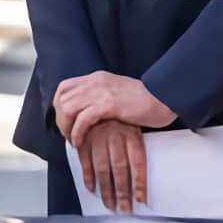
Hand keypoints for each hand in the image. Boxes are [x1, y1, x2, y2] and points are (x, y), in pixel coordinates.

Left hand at [54, 71, 174, 145]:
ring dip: (66, 127)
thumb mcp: (117, 93)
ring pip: (67, 108)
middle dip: (60, 120)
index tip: (65, 123)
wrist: (164, 98)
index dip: (58, 107)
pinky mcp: (109, 104)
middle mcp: (95, 82)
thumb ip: (101, 97)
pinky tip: (81, 143)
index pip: (64, 88)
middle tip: (68, 135)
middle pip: (62, 98)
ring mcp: (101, 91)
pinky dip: (77, 133)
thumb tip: (86, 112)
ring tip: (74, 141)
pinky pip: (82, 119)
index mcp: (96, 78)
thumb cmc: (145, 101)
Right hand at [77, 121, 147, 212]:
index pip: (137, 163)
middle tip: (124, 209)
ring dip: (106, 190)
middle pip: (120, 169)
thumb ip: (135, 149)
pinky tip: (92, 189)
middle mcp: (115, 136)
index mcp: (131, 134)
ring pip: (103, 168)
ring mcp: (98, 137)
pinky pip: (86, 161)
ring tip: (110, 204)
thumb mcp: (134, 127)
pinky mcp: (84, 139)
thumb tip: (141, 177)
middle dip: (122, 192)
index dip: (139, 183)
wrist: (99, 98)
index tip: (140, 200)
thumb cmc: (120, 118)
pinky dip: (88, 176)